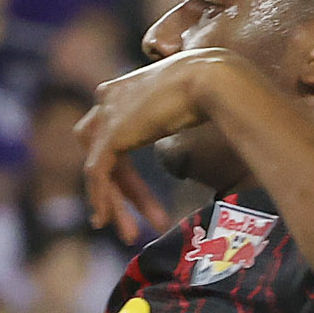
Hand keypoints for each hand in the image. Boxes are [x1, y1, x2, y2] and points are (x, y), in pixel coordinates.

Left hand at [77, 51, 227, 243]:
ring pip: (99, 169)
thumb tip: (185, 121)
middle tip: (132, 224)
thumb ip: (167, 115)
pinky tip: (107, 220)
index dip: (126, 174)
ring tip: (129, 235)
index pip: (115, 137)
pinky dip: (101, 199)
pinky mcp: (109, 135)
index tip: (138, 200)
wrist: (215, 78)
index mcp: (122, 89)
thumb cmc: (216, 84)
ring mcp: (105, 116)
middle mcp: (107, 99)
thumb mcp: (183, 100)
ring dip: (114, 204)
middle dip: (120, 192)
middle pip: (103, 155)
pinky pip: (97, 175)